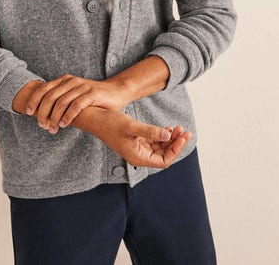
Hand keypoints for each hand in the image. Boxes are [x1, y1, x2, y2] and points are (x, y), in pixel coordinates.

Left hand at [24, 74, 129, 132]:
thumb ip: (61, 99)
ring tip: (52, 128)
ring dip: (54, 117)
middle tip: (42, 125)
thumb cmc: (93, 97)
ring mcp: (82, 87)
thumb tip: (43, 112)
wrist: (116, 91)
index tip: (28, 112)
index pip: (44, 88)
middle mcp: (71, 81)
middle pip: (50, 96)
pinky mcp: (92, 94)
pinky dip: (67, 116)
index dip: (34, 100)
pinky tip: (64, 124)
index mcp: (65, 80)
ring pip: (61, 102)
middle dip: (42, 112)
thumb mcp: (74, 94)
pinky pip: (76, 105)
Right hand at [76, 107, 191, 168]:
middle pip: (163, 155)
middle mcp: (138, 155)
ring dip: (170, 139)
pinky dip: (162, 136)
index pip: (164, 160)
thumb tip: (168, 136)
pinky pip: (153, 142)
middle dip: (175, 143)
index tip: (183, 136)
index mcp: (137, 157)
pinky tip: (167, 128)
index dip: (176, 149)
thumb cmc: (110, 123)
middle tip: (184, 130)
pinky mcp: (135, 140)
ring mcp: (137, 148)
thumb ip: (150, 132)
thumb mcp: (131, 126)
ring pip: (159, 148)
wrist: (94, 118)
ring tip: (178, 128)